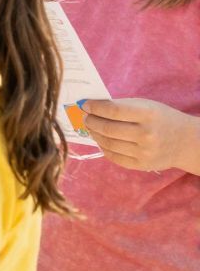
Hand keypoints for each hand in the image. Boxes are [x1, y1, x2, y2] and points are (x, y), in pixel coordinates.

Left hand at [80, 99, 199, 173]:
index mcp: (148, 115)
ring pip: (108, 143)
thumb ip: (122, 106)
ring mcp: (144, 152)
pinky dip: (103, 148)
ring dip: (95, 134)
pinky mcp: (142, 165)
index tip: (85, 105)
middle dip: (91, 122)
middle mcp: (146, 134)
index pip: (114, 111)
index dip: (95, 108)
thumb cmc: (161, 118)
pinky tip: (101, 141)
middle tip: (85, 118)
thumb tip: (91, 106)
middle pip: (108, 129)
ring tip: (91, 128)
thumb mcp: (146, 106)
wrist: (186, 141)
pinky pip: (114, 157)